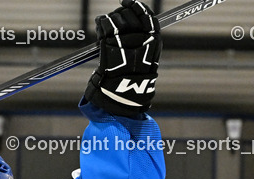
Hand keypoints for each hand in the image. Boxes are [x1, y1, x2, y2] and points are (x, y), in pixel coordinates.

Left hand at [83, 0, 160, 118]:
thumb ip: (143, 39)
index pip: (146, 15)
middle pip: (129, 14)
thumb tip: (135, 17)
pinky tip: (100, 26)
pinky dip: (101, 23)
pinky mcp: (109, 44)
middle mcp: (141, 38)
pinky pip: (104, 25)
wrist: (123, 94)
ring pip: (116, 18)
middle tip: (115, 19)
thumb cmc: (134, 78)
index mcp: (153, 41)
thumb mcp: (146, 57)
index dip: (136, 5)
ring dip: (110, 19)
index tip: (127, 2)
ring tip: (106, 26)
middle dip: (121, 13)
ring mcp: (124, 40)